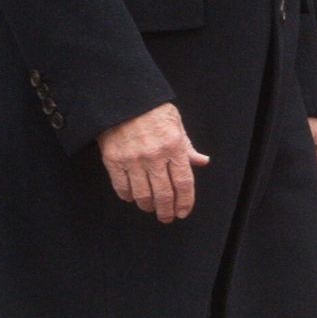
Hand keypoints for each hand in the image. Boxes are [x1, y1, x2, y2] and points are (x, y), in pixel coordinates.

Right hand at [97, 103, 210, 222]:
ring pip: (143, 194)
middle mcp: (155, 156)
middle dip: (167, 210)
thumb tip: (202, 161)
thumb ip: (188, 146)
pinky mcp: (114, 161)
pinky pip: (122, 187)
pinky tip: (133, 198)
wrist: (123, 100)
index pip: (184, 182)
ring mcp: (133, 160)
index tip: (184, 212)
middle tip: (167, 218)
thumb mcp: (176, 123)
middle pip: (164, 193)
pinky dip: (128, 196)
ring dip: (149, 206)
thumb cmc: (153, 110)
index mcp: (174, 146)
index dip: (186, 201)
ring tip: (152, 208)